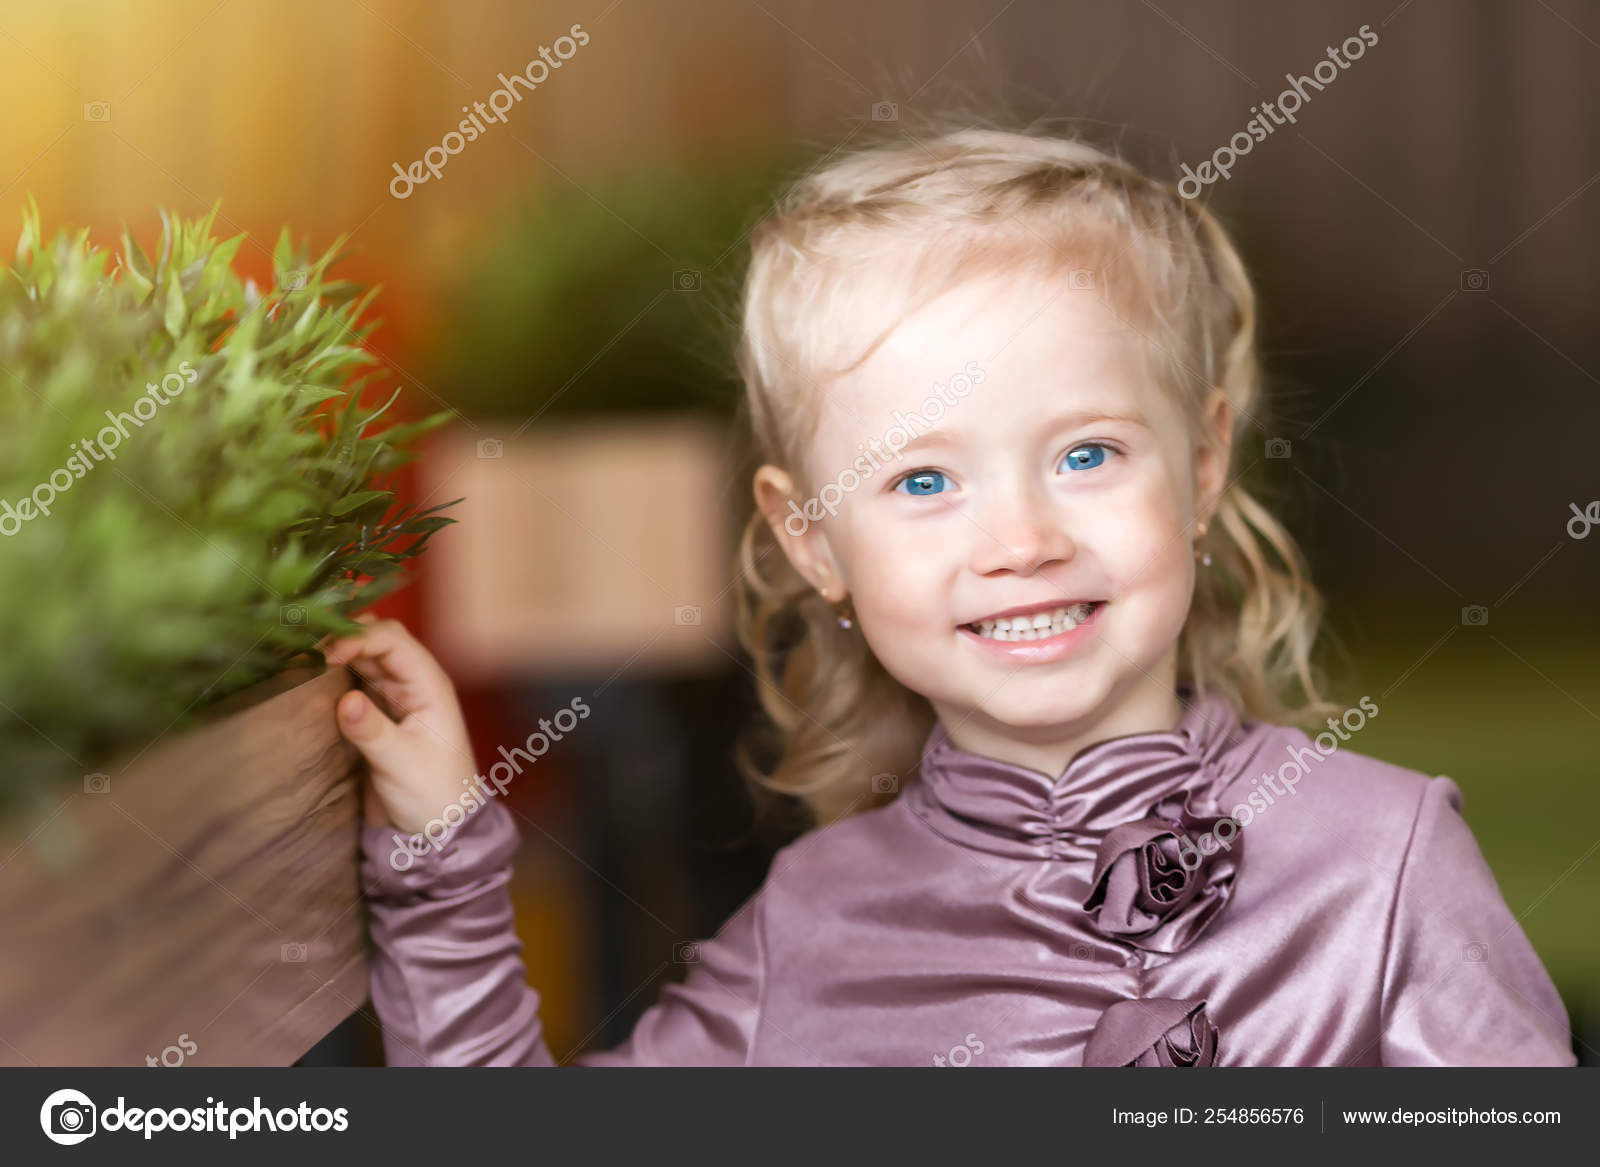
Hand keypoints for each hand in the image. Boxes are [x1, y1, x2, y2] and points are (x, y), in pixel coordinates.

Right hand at [321, 615, 476, 835]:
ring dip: (331, 656)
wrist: (436, 830)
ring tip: (296, 659)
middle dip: (340, 638)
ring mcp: (391, 698)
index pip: (393, 641)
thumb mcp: (402, 764)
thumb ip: (373, 732)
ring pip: (358, 660)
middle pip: (374, 641)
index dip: (357, 638)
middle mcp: (411, 684)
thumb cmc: (433, 795)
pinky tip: (304, 681)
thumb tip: (345, 700)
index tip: (323, 654)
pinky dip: (328, 679)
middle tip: (302, 649)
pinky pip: (349, 684)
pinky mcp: (373, 716)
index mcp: (429, 685)